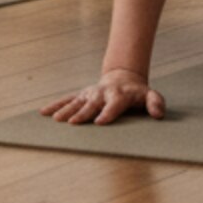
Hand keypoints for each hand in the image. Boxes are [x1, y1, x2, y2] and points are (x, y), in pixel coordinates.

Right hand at [40, 68, 165, 125]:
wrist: (123, 79)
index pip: (113, 105)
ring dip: (65, 110)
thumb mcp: (152, 96)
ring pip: (76, 102)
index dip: (107, 113)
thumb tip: (158, 114)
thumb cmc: (138, 94)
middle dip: (82, 113)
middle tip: (73, 123)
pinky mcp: (81, 95)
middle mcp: (101, 93)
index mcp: (119, 95)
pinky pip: (66, 100)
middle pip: (91, 104)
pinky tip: (44, 112)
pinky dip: (55, 105)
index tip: (99, 123)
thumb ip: (156, 103)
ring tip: (56, 120)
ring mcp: (89, 94)